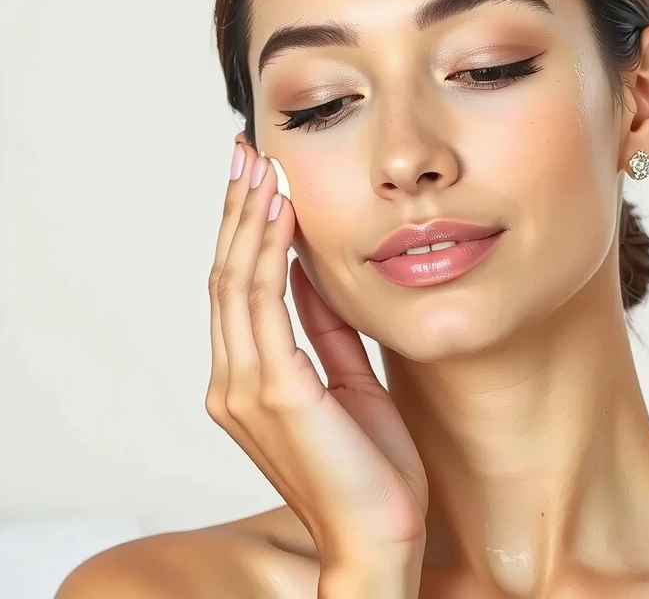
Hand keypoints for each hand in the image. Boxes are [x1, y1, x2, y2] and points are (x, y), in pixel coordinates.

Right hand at [206, 143, 427, 579]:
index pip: (238, 290)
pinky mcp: (279, 394)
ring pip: (237, 283)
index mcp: (249, 381)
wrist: (380, 535)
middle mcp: (234, 382)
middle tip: (246, 153)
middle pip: (227, 277)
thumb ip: (323, 330)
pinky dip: (271, 255)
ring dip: (250, 220)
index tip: (258, 181)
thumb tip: (312, 273)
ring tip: (262, 168)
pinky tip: (285, 216)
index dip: (244, 231)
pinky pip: (267, 307)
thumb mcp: (347, 382)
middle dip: (238, 211)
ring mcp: (248, 389)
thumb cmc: (370, 468)